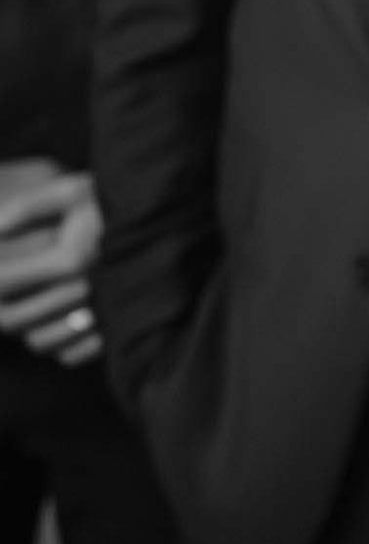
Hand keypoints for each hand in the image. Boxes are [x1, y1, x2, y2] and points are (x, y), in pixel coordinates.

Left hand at [0, 173, 102, 367]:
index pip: (4, 282)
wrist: (176, 218)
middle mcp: (89, 291)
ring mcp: (106, 315)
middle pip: (15, 320)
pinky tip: (59, 322)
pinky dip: (59, 344)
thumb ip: (29, 206)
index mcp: (73, 256)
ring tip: (28, 310)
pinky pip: (71, 354)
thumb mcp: (75, 189)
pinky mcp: (120, 330)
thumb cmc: (120, 202)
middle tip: (0, 297)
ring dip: (26, 329)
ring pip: (40, 341)